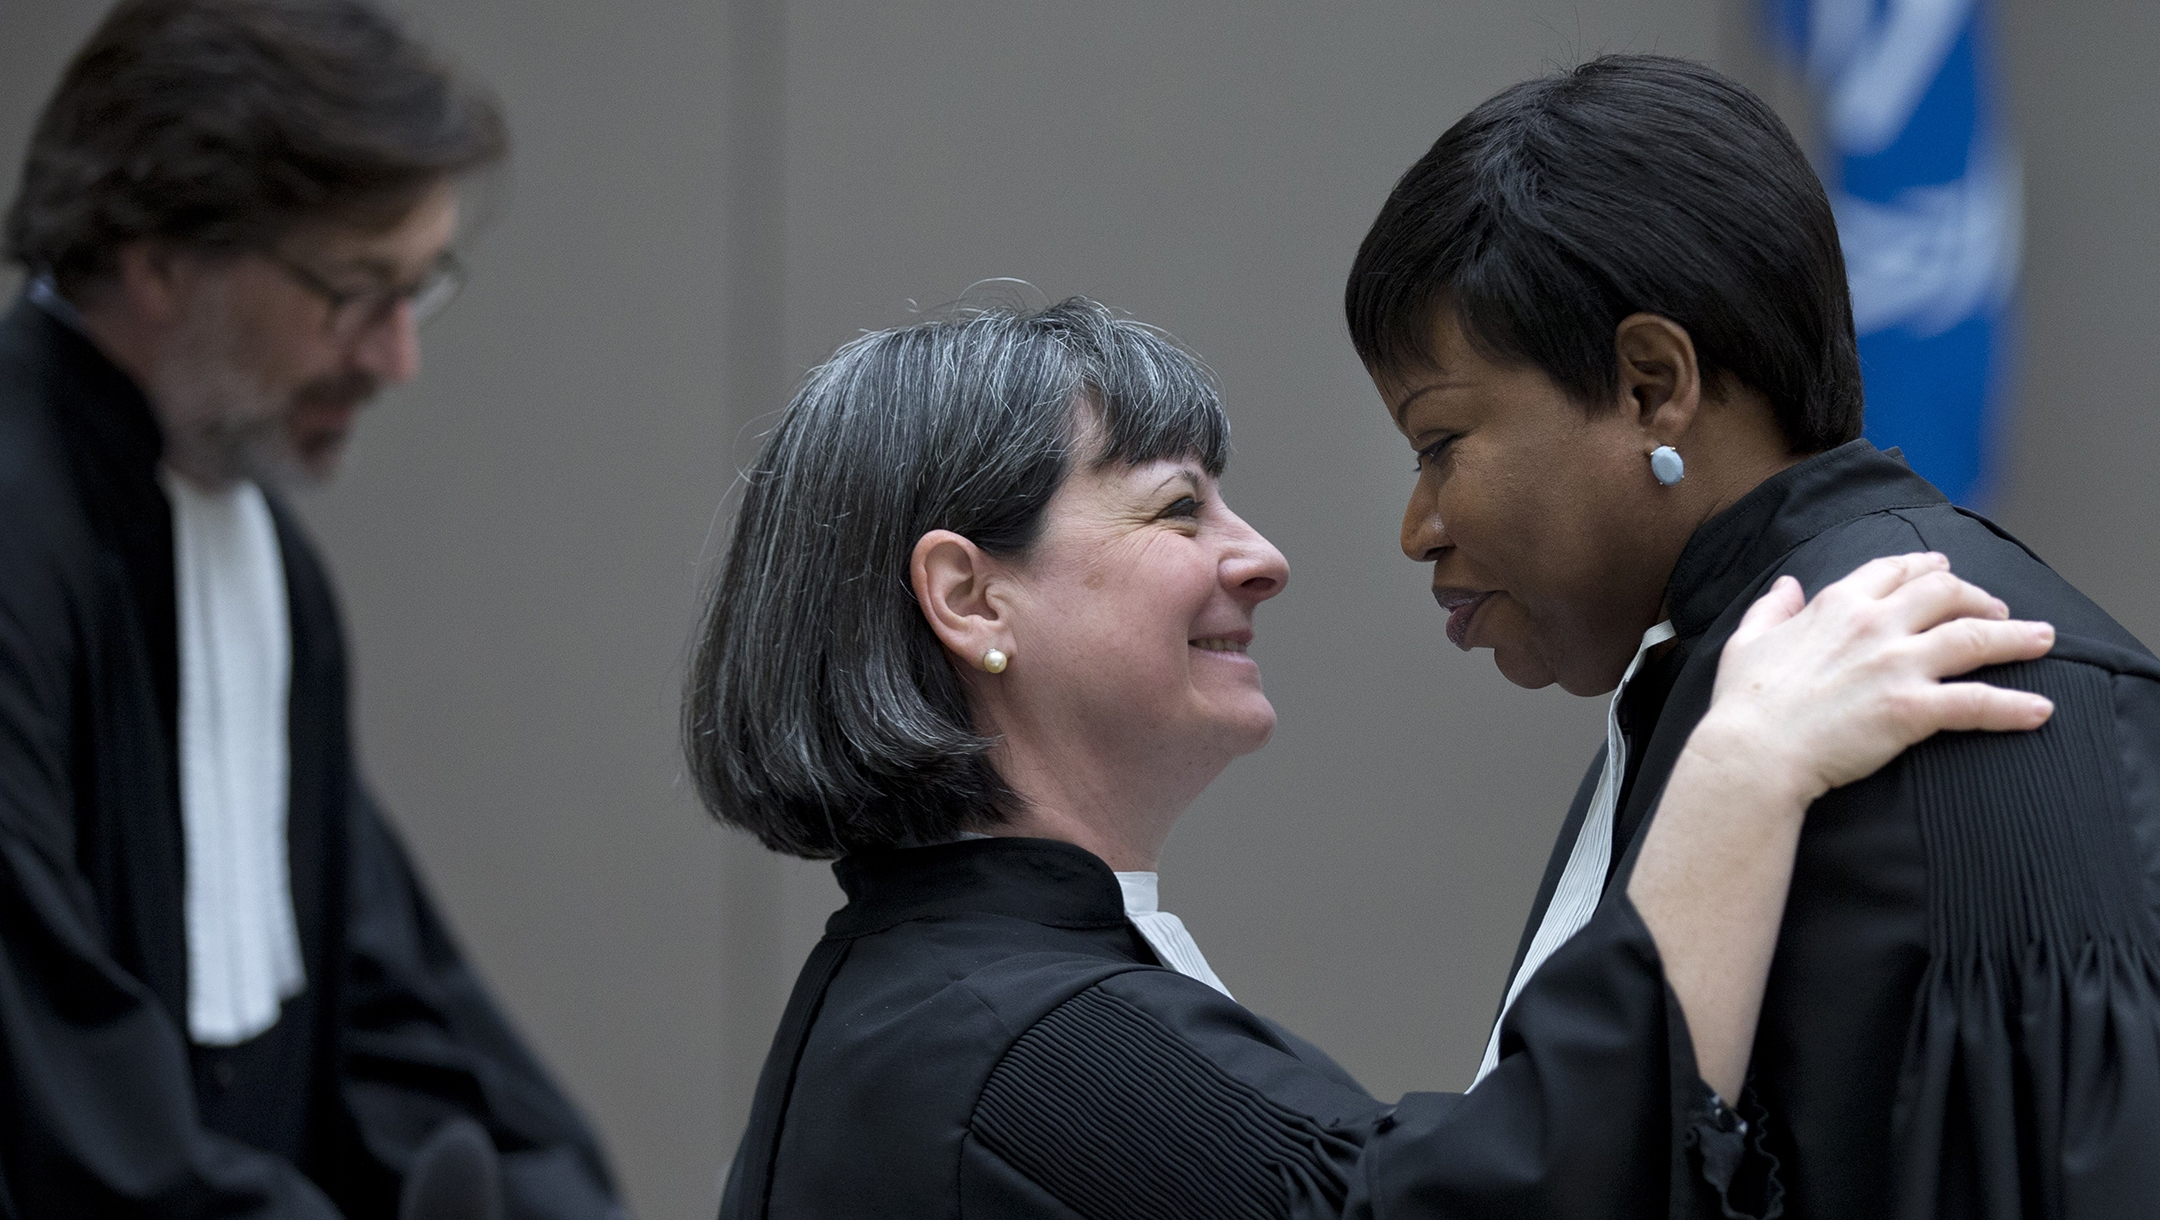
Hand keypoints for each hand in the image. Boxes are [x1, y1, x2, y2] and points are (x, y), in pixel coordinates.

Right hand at [1695, 552, 2055, 806]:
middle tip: (1999, 609)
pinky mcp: (1912, 708)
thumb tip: (1785, 585)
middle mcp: (1874, 624)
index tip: (1945, 569)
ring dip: (2017, 636)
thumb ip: (1770, 609)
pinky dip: (2014, 706)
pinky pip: (1977, 703)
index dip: (1926, 566)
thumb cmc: (1743, 705)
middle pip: (1946, 592)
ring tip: (2044, 640)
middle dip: (1979, 596)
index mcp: (1836, 605)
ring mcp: (1896, 664)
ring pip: (1975, 637)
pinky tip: (2040, 710)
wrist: (1752, 754)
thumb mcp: (1746, 642)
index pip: (1894, 570)